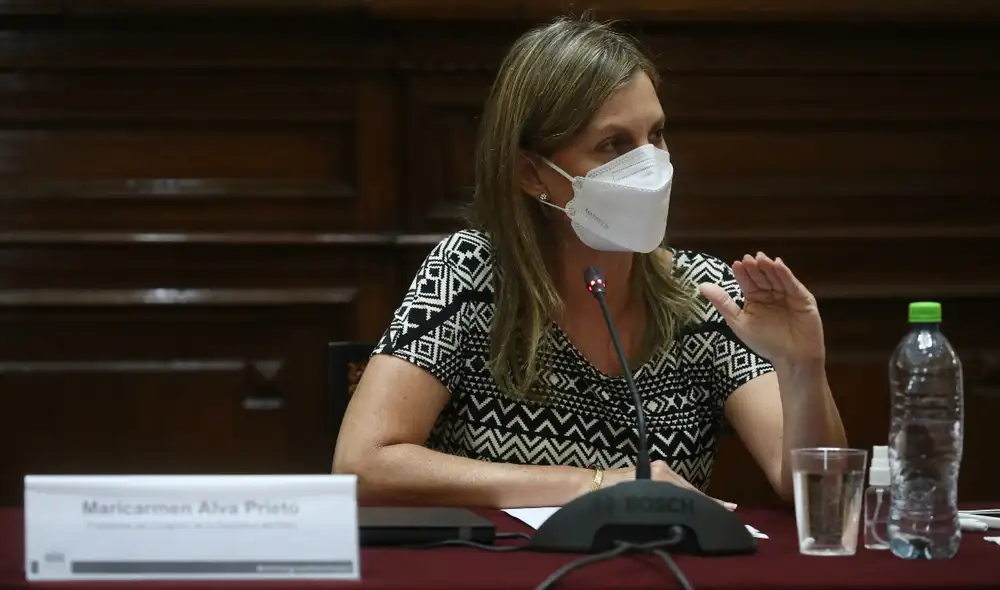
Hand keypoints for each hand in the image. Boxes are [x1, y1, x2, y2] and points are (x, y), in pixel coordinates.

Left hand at [601, 460, 736, 510]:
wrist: (589, 485)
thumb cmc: (608, 496)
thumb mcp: (636, 502)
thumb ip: (661, 507)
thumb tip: (681, 520)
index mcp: (659, 475)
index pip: (690, 493)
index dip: (709, 503)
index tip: (728, 509)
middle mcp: (661, 469)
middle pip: (690, 489)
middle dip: (708, 502)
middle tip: (730, 512)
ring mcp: (657, 468)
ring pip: (684, 487)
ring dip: (698, 498)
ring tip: (720, 508)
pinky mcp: (653, 471)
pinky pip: (676, 485)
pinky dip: (688, 494)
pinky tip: (700, 500)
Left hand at [699, 252, 824, 366]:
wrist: (792, 358)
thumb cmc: (765, 342)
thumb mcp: (739, 322)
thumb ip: (723, 303)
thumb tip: (701, 285)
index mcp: (754, 298)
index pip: (747, 282)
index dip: (742, 273)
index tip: (736, 264)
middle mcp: (770, 293)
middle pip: (761, 277)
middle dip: (754, 268)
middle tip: (748, 259)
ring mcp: (787, 294)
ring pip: (776, 277)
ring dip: (768, 267)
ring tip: (760, 259)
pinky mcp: (802, 297)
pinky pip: (792, 284)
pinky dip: (785, 274)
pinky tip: (777, 264)